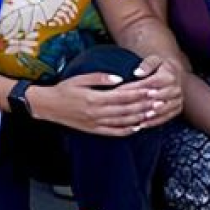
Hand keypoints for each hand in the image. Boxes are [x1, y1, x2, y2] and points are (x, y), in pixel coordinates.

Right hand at [38, 71, 159, 137]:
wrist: (48, 106)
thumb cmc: (64, 89)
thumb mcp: (79, 79)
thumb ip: (99, 78)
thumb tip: (119, 78)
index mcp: (94, 98)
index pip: (122, 95)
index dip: (138, 92)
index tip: (151, 88)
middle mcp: (97, 112)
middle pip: (127, 109)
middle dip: (145, 105)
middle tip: (160, 100)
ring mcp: (97, 123)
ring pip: (124, 122)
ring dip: (140, 117)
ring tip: (154, 113)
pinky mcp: (95, 130)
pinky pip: (115, 132)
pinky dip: (128, 130)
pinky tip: (138, 126)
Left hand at [126, 54, 185, 126]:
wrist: (176, 74)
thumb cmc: (161, 66)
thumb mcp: (154, 60)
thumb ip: (147, 65)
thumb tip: (137, 73)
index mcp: (169, 76)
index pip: (153, 82)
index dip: (140, 87)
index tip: (126, 92)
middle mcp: (176, 89)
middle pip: (158, 98)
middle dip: (145, 103)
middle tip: (131, 108)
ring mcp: (178, 101)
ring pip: (163, 110)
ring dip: (151, 115)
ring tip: (137, 120)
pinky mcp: (177, 109)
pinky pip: (166, 118)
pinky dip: (154, 122)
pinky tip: (143, 125)